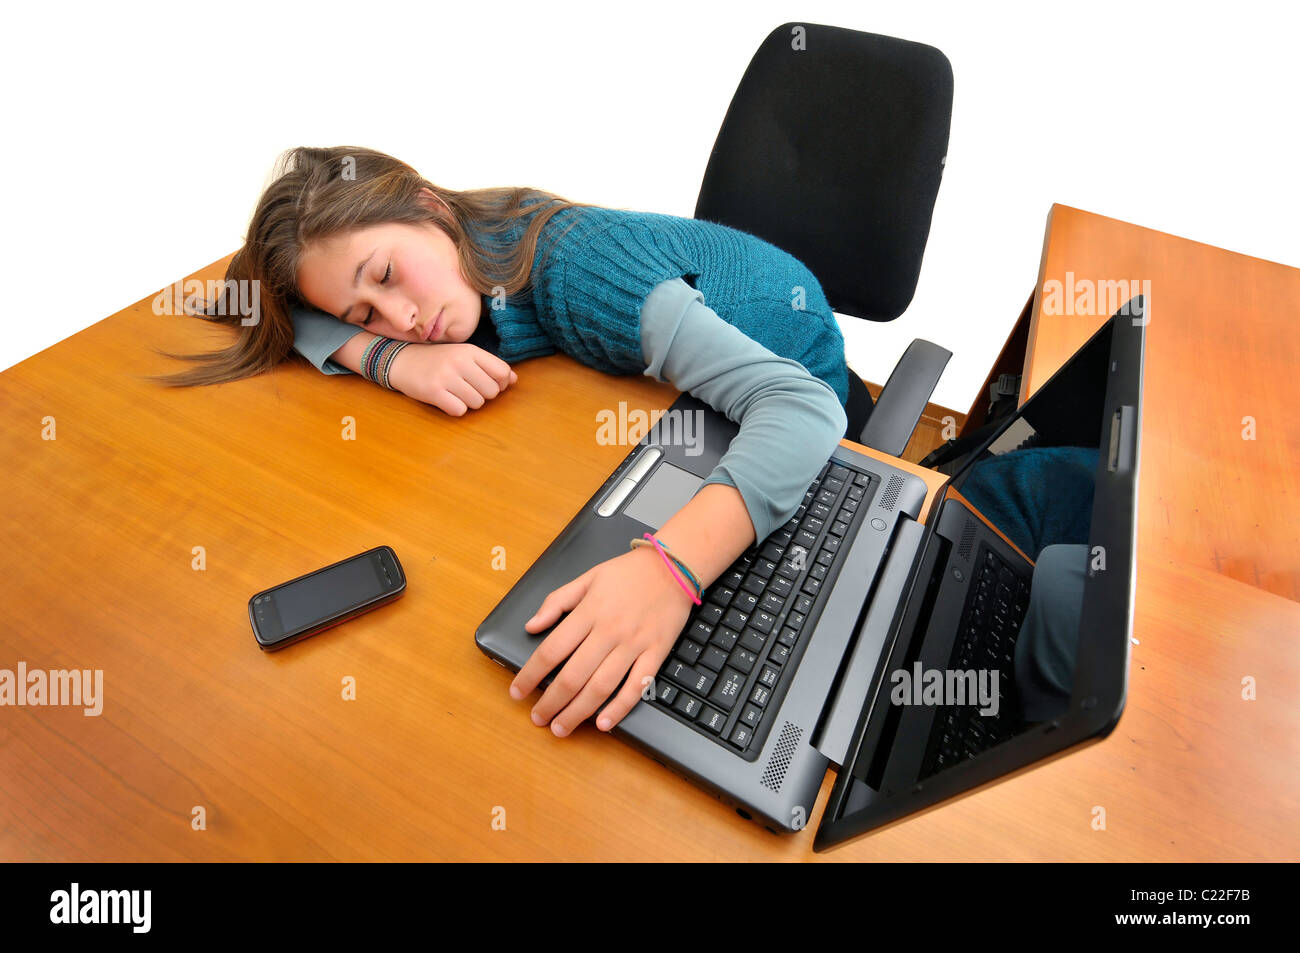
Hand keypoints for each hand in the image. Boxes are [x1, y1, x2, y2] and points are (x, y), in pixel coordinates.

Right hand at [387, 342, 516, 415]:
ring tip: (455, 393)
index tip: (487, 383)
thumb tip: (514, 380)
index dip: (500, 383)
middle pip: (492, 391)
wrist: (401, 360)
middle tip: (467, 389)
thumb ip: (489, 366)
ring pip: (477, 403)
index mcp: (470, 351)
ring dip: (469, 403)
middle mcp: (460, 362)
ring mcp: (446, 377)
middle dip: (483, 395)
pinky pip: (460, 411)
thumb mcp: (463, 355)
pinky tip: (446, 400)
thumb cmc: (437, 360)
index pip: (502, 372)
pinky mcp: (434, 392)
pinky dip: (455, 409)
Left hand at [510, 545, 696, 735]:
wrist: (674, 567)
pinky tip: (603, 723)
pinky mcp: (656, 653)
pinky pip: (637, 686)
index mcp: (589, 612)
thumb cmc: (628, 573)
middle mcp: (609, 631)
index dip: (530, 675)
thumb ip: (556, 601)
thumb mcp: (587, 577)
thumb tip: (531, 626)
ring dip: (578, 712)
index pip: (551, 650)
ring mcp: (634, 644)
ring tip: (562, 728)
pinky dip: (619, 707)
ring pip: (601, 686)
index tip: (517, 691)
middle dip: (551, 702)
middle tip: (538, 718)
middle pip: (573, 676)